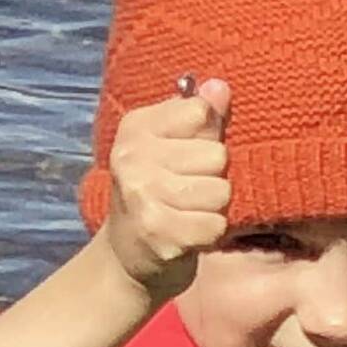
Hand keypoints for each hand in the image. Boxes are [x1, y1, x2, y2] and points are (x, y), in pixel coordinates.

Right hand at [97, 78, 232, 300]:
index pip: (201, 113)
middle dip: (212, 178)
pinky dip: (209, 234)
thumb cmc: (158, 195)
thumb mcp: (175, 149)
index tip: (183, 157)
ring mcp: (142, 195)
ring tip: (187, 214)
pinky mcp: (158, 232)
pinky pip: (215, 225)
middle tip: (185, 194)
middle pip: (217, 155)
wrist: (126, 259)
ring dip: (212, 208)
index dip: (206, 139)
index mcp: (136, 128)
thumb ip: (202, 118)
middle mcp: (132, 157)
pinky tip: (187, 235)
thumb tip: (220, 87)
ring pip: (220, 192)